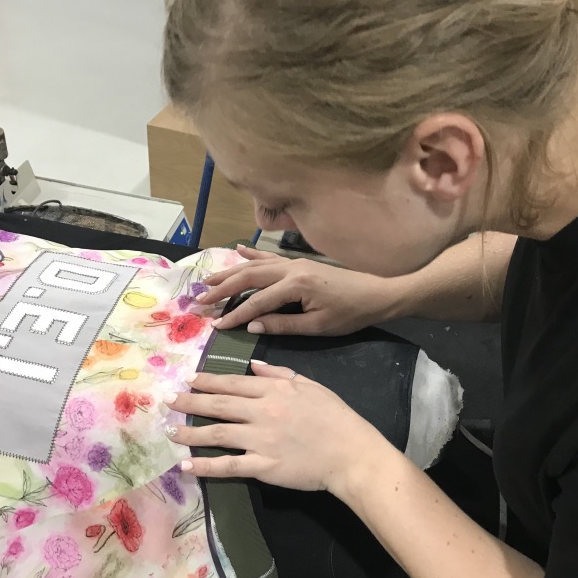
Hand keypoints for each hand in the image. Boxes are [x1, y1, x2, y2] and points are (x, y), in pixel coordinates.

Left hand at [166, 360, 397, 494]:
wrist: (351, 453)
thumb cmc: (336, 417)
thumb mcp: (310, 385)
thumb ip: (279, 374)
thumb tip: (252, 365)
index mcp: (273, 391)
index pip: (232, 383)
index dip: (207, 381)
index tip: (188, 380)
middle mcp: (262, 412)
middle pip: (218, 405)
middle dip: (190, 402)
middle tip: (168, 401)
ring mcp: (261, 440)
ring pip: (217, 433)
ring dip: (190, 432)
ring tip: (169, 431)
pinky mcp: (263, 466)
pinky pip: (229, 465)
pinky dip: (206, 465)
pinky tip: (186, 465)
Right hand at [197, 245, 396, 335]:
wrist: (377, 293)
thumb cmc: (350, 314)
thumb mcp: (318, 326)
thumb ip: (284, 325)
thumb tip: (252, 326)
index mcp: (296, 285)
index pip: (257, 302)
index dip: (235, 314)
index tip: (216, 325)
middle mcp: (291, 268)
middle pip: (248, 278)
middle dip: (222, 289)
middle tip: (200, 300)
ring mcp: (294, 262)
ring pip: (254, 265)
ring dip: (230, 272)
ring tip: (208, 281)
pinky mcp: (299, 262)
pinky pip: (269, 257)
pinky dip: (250, 255)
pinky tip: (236, 251)